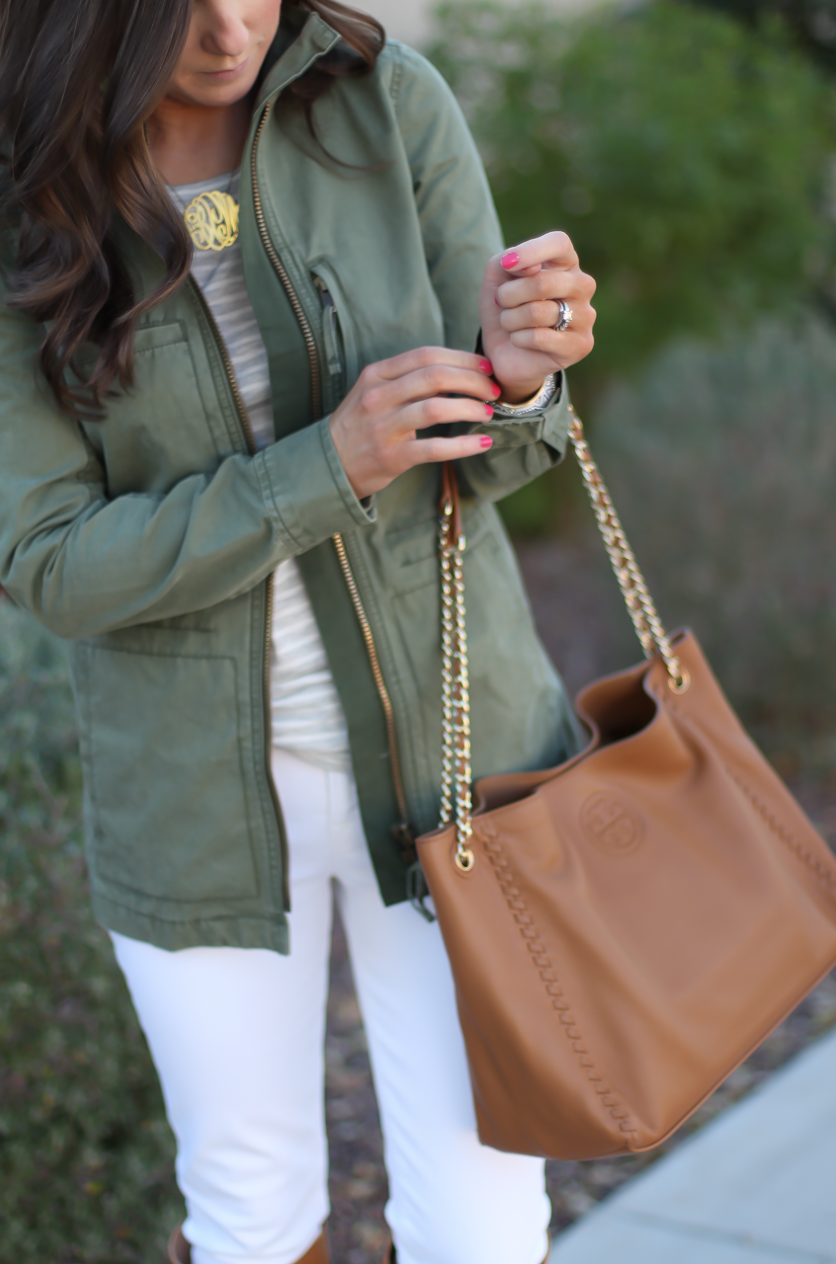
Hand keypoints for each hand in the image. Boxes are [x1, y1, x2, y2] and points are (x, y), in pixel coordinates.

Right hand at [329, 347, 498, 499]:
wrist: (330, 464)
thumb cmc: (361, 425)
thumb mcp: (373, 392)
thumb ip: (407, 379)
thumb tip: (457, 371)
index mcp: (376, 374)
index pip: (426, 355)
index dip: (461, 358)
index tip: (485, 367)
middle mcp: (378, 397)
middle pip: (434, 377)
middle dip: (472, 381)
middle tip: (492, 390)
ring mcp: (383, 427)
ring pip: (436, 409)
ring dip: (469, 409)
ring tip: (487, 412)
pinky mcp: (391, 457)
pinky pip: (434, 448)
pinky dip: (463, 445)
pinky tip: (482, 443)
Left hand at [479, 231, 596, 402]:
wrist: (506, 353)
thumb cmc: (506, 310)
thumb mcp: (496, 279)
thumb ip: (506, 262)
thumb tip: (533, 269)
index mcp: (566, 264)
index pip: (559, 243)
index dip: (531, 251)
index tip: (506, 265)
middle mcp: (582, 286)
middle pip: (542, 282)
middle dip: (509, 295)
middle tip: (501, 304)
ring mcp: (586, 316)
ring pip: (537, 312)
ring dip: (510, 320)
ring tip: (510, 324)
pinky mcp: (581, 345)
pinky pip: (539, 337)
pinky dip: (518, 339)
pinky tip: (520, 341)